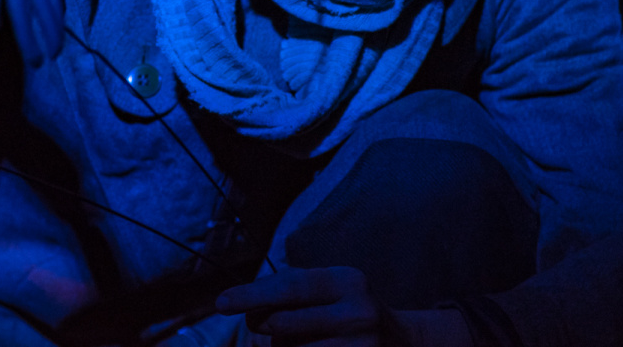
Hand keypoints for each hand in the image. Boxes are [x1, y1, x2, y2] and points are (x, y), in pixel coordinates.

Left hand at [215, 266, 401, 346]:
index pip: (290, 286)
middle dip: (261, 325)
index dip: (252, 294)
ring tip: (300, 339)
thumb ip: (291, 290)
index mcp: (346, 281)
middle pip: (280, 324)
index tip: (221, 302)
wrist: (402, 342)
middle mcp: (356, 313)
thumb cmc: (350, 309)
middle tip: (262, 324)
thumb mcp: (331, 287)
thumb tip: (247, 307)